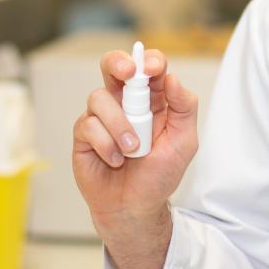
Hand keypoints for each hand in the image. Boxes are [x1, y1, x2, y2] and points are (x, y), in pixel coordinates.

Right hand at [72, 47, 199, 229]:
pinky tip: (115, 160)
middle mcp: (124, 103)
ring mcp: (102, 118)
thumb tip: (172, 78)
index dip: (150, 61)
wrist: (135, 208)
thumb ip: (184, 108)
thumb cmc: (160, 175)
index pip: (148, 68)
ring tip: (133, 150)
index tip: (154, 68)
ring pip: (100, 97)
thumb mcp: (184, 142)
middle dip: (118, 62)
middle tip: (128, 73)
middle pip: (113, 66)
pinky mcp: (85, 135)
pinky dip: (106, 144)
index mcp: (152, 100)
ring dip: (119, 124)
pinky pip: (88, 125)